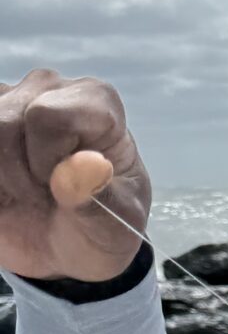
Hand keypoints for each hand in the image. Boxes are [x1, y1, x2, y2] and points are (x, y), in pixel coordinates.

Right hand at [0, 71, 150, 281]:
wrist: (66, 245)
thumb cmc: (98, 229)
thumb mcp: (111, 228)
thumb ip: (100, 200)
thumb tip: (86, 165)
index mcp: (96, 102)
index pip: (48, 117)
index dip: (47, 161)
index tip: (65, 188)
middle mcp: (50, 88)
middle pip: (7, 123)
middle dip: (19, 176)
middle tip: (44, 198)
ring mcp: (10, 98)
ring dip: (1, 179)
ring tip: (25, 194)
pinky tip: (6, 191)